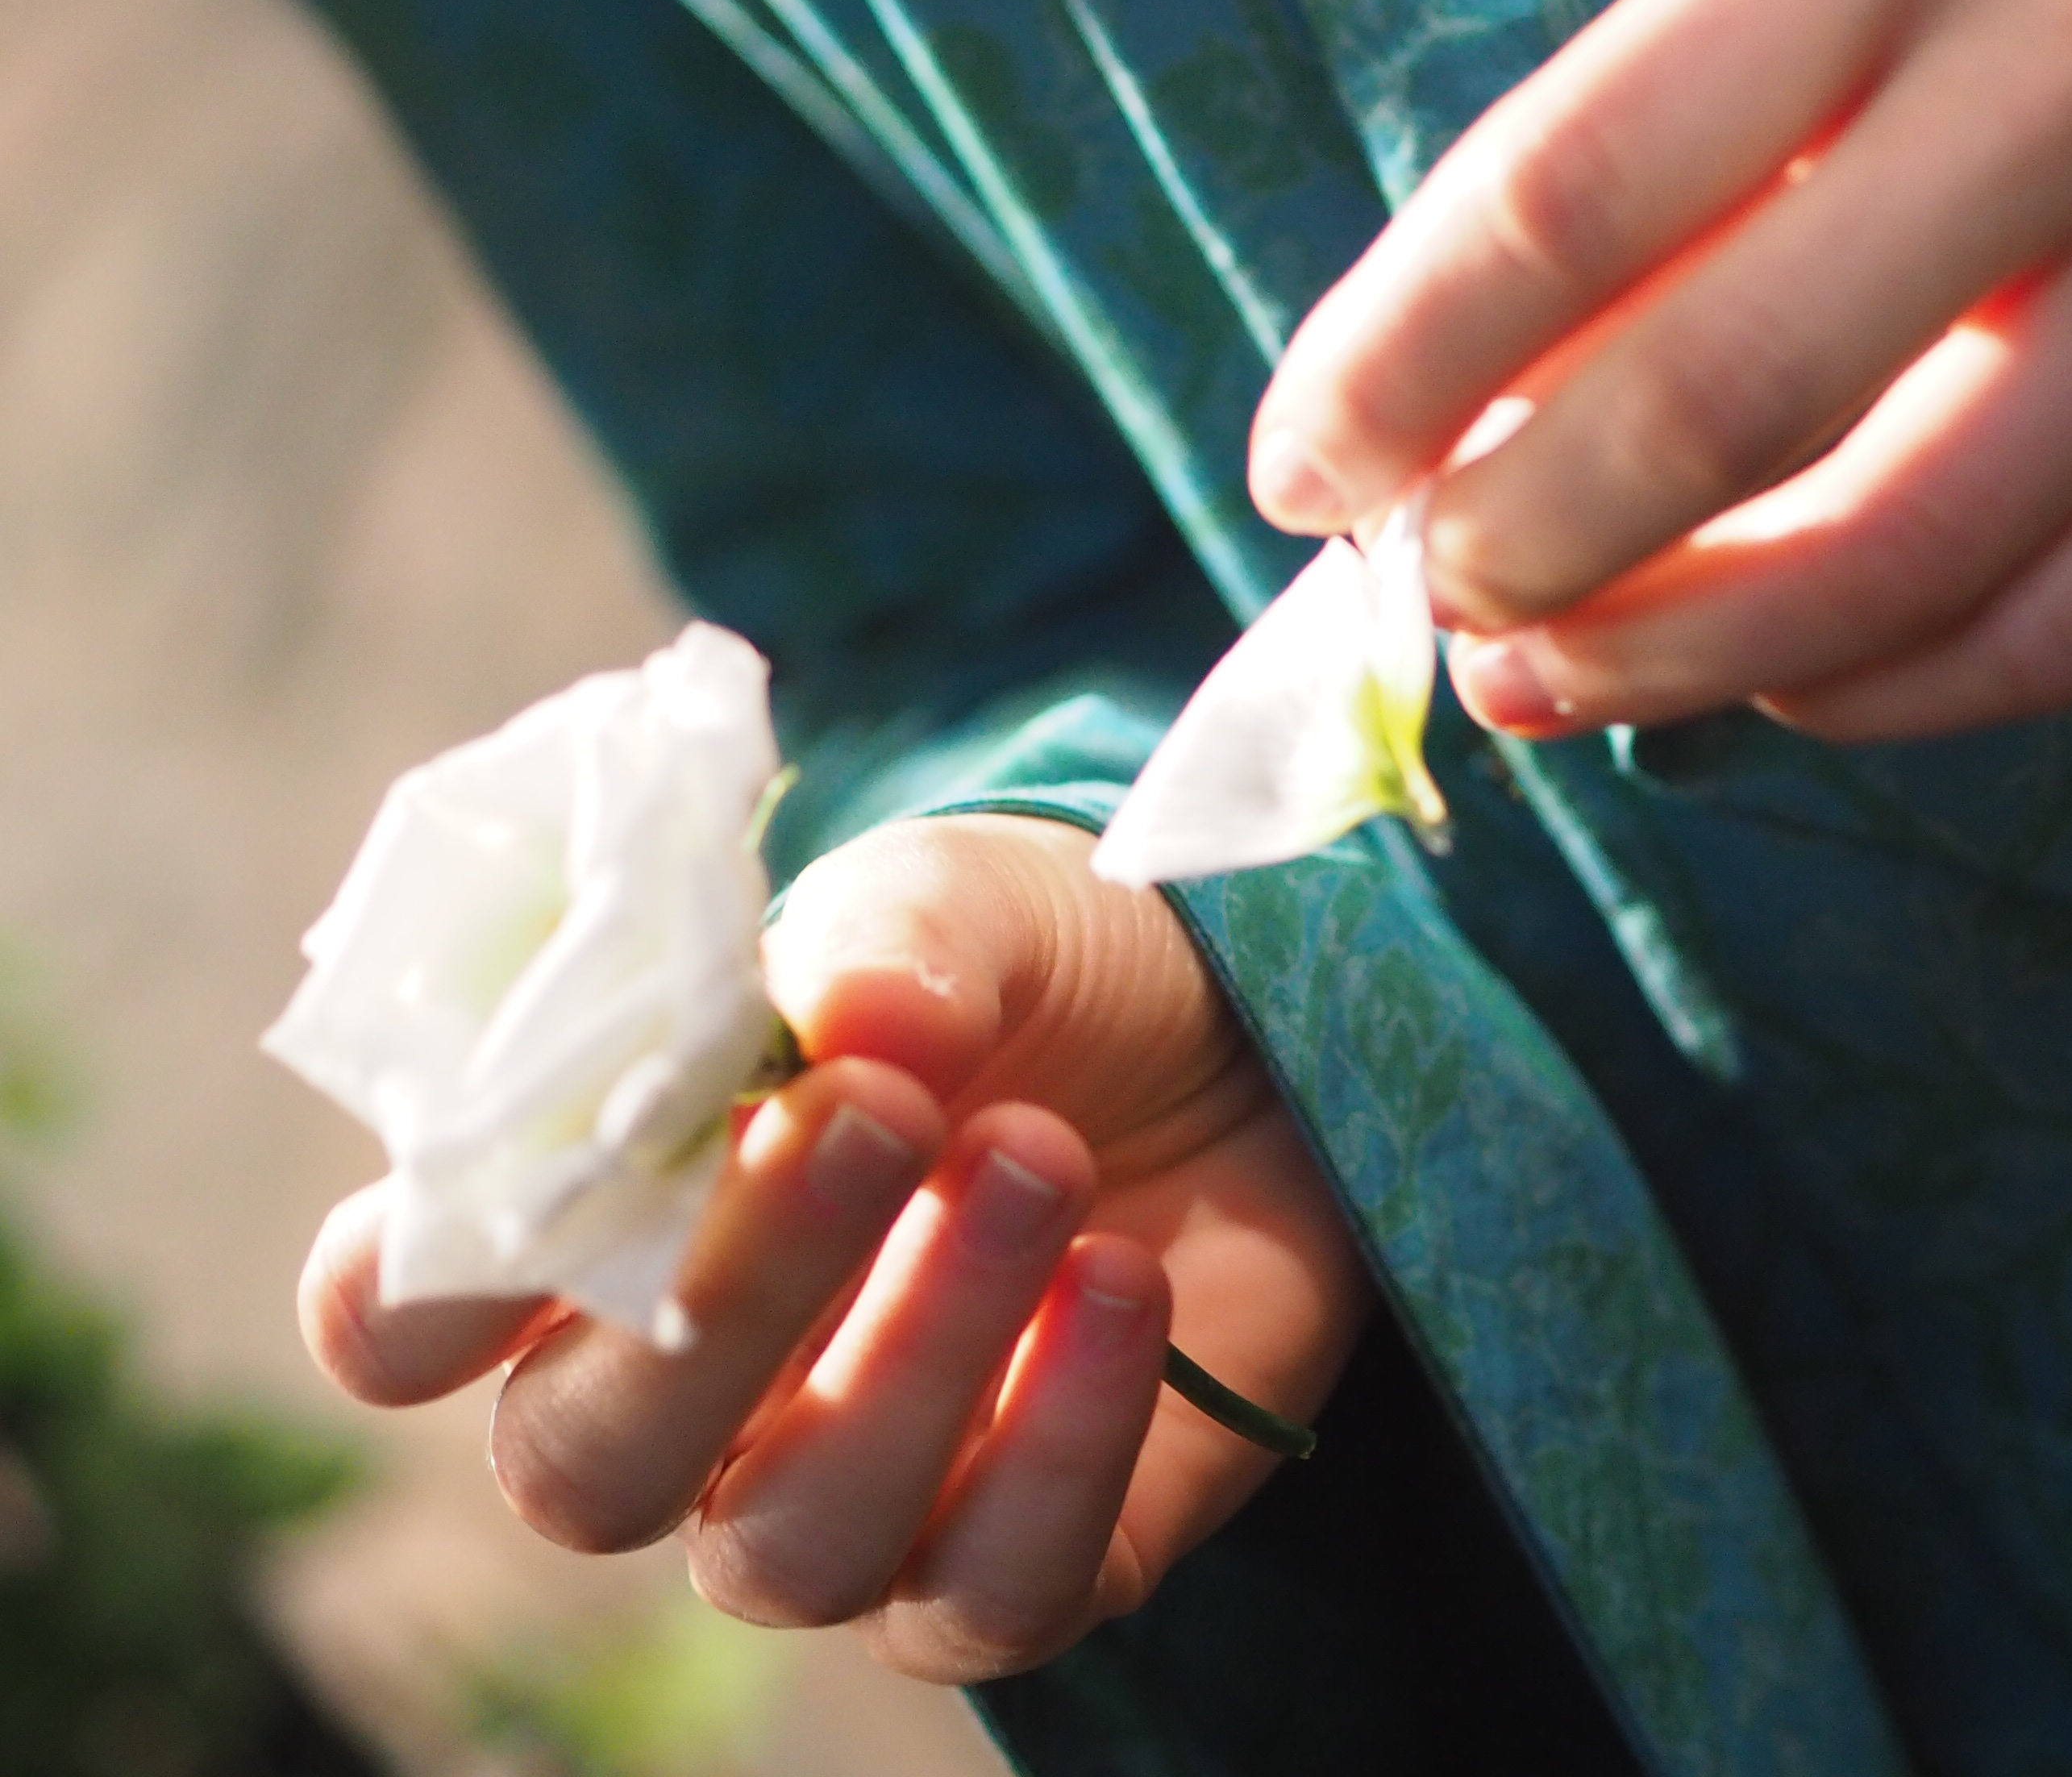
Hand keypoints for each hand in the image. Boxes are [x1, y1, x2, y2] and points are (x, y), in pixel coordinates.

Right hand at [297, 815, 1365, 1681]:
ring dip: (919, 1350)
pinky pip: (993, 1592)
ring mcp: (842, 1505)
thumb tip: (857, 1020)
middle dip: (724, 1294)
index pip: (400, 1318)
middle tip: (877, 1114)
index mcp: (593, 1228)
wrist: (1247, 1036)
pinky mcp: (1013, 1568)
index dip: (424, 1283)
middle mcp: (681, 1402)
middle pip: (584, 1460)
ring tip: (1042, 1154)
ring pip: (792, 1542)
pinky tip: (1131, 1282)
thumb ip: (891, 942)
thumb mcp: (967, 902)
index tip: (551, 1164)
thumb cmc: (1033, 974)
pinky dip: (1065, 1444)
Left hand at [1248, 0, 2071, 740]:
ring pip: (1901, 560)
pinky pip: (2069, 629)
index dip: (1398, 362)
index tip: (1300, 467)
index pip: (1576, 182)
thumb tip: (1457, 406)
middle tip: (1432, 605)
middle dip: (1524, 549)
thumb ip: (1685, 133)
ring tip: (1556, 682)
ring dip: (1680, 661)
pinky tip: (1775, 684)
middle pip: (1727, 397)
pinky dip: (1881, 693)